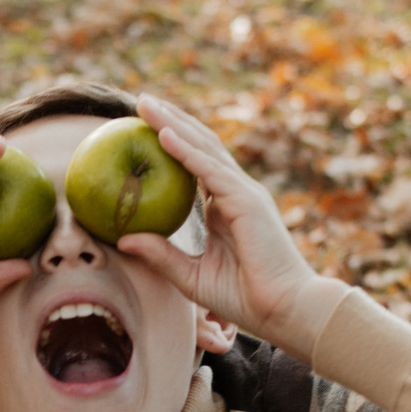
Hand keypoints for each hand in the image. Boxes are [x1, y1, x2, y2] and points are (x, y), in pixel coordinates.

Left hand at [116, 94, 341, 359]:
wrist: (286, 311)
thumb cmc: (245, 300)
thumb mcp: (191, 277)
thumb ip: (161, 255)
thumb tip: (124, 240)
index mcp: (227, 207)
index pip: (195, 165)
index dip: (171, 142)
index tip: (142, 126)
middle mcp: (237, 192)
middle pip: (200, 145)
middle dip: (170, 119)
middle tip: (139, 100)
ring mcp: (244, 193)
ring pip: (204, 148)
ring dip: (173, 123)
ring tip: (144, 103)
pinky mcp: (247, 201)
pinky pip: (209, 170)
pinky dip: (185, 151)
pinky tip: (161, 134)